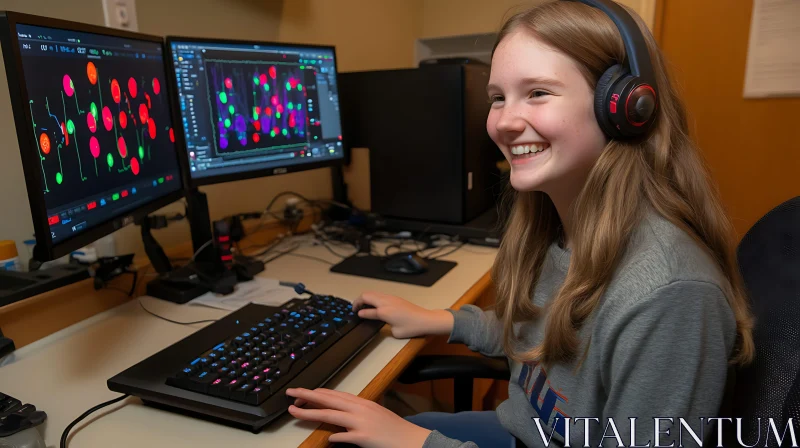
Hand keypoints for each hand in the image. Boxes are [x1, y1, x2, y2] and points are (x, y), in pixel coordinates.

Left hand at [286, 388, 430, 447]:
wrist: (411, 439)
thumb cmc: (392, 428)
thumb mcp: (373, 413)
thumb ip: (356, 411)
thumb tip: (340, 412)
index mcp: (361, 402)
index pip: (333, 394)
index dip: (316, 393)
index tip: (302, 393)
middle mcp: (360, 409)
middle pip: (328, 399)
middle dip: (307, 395)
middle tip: (291, 393)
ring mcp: (361, 422)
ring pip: (331, 415)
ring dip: (310, 413)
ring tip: (294, 412)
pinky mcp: (364, 437)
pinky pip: (344, 436)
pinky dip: (333, 436)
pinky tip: (324, 437)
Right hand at [353, 291, 453, 338]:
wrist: (425, 319)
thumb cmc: (411, 327)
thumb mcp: (395, 332)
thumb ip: (383, 325)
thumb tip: (379, 320)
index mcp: (384, 311)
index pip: (366, 311)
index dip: (359, 313)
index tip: (355, 315)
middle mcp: (385, 302)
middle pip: (366, 295)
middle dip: (358, 301)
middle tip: (354, 309)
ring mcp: (390, 297)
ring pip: (372, 293)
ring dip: (365, 298)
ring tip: (362, 306)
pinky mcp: (395, 297)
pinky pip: (379, 294)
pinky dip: (372, 297)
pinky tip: (373, 305)